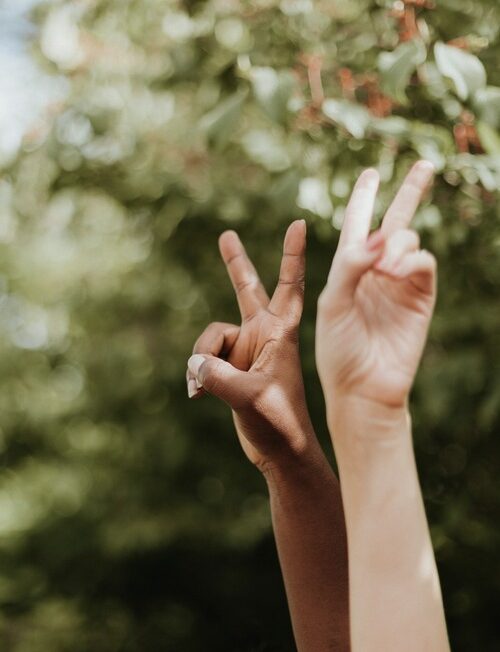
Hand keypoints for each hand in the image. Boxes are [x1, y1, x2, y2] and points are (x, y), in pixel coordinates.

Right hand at [187, 220, 313, 471]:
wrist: (280, 451)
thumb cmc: (279, 421)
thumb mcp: (249, 397)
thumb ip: (217, 376)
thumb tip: (193, 364)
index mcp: (282, 333)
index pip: (290, 286)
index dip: (292, 255)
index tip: (298, 223)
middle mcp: (263, 335)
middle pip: (247, 290)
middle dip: (236, 264)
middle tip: (226, 235)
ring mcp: (246, 350)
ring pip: (210, 338)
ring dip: (203, 361)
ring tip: (204, 387)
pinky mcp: (231, 367)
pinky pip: (203, 358)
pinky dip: (197, 374)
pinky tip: (198, 394)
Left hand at [316, 161, 435, 411]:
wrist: (363, 387)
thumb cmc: (338, 349)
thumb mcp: (332, 303)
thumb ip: (349, 266)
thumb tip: (378, 238)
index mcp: (347, 268)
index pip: (356, 224)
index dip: (363, 198)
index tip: (370, 174)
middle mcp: (375, 270)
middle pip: (394, 221)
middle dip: (408, 193)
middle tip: (425, 165)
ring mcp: (400, 282)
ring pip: (407, 239)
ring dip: (395, 244)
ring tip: (382, 268)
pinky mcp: (421, 296)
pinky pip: (423, 262)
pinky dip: (411, 259)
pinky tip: (395, 270)